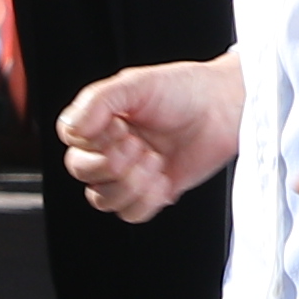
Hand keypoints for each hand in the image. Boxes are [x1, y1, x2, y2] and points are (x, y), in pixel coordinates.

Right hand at [59, 56, 248, 219]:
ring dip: (129, 184)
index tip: (121, 126)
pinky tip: (164, 179)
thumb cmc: (184, 90)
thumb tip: (74, 128)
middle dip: (111, 164)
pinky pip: (131, 214)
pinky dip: (145, 201)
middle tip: (140, 145)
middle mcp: (111, 147)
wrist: (225, 108)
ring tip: (155, 160)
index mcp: (101, 119)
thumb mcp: (136, 84)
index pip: (73, 142)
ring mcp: (131, 172)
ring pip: (103, 199)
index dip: (94, 142)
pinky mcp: (153, 192)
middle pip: (82, 172)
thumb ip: (99, 101)